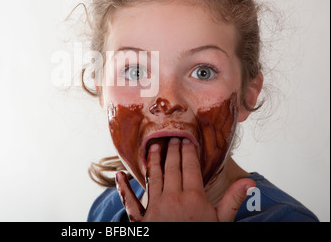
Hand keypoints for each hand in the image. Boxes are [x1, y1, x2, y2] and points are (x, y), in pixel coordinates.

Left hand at [115, 137, 254, 221]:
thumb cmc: (204, 236)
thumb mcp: (221, 222)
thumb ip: (232, 200)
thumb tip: (249, 182)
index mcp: (193, 198)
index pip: (190, 167)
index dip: (188, 152)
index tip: (187, 141)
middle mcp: (173, 198)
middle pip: (172, 168)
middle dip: (172, 151)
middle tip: (172, 138)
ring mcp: (156, 207)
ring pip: (154, 177)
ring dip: (153, 160)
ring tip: (154, 147)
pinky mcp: (143, 218)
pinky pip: (130, 200)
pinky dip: (123, 188)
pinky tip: (119, 175)